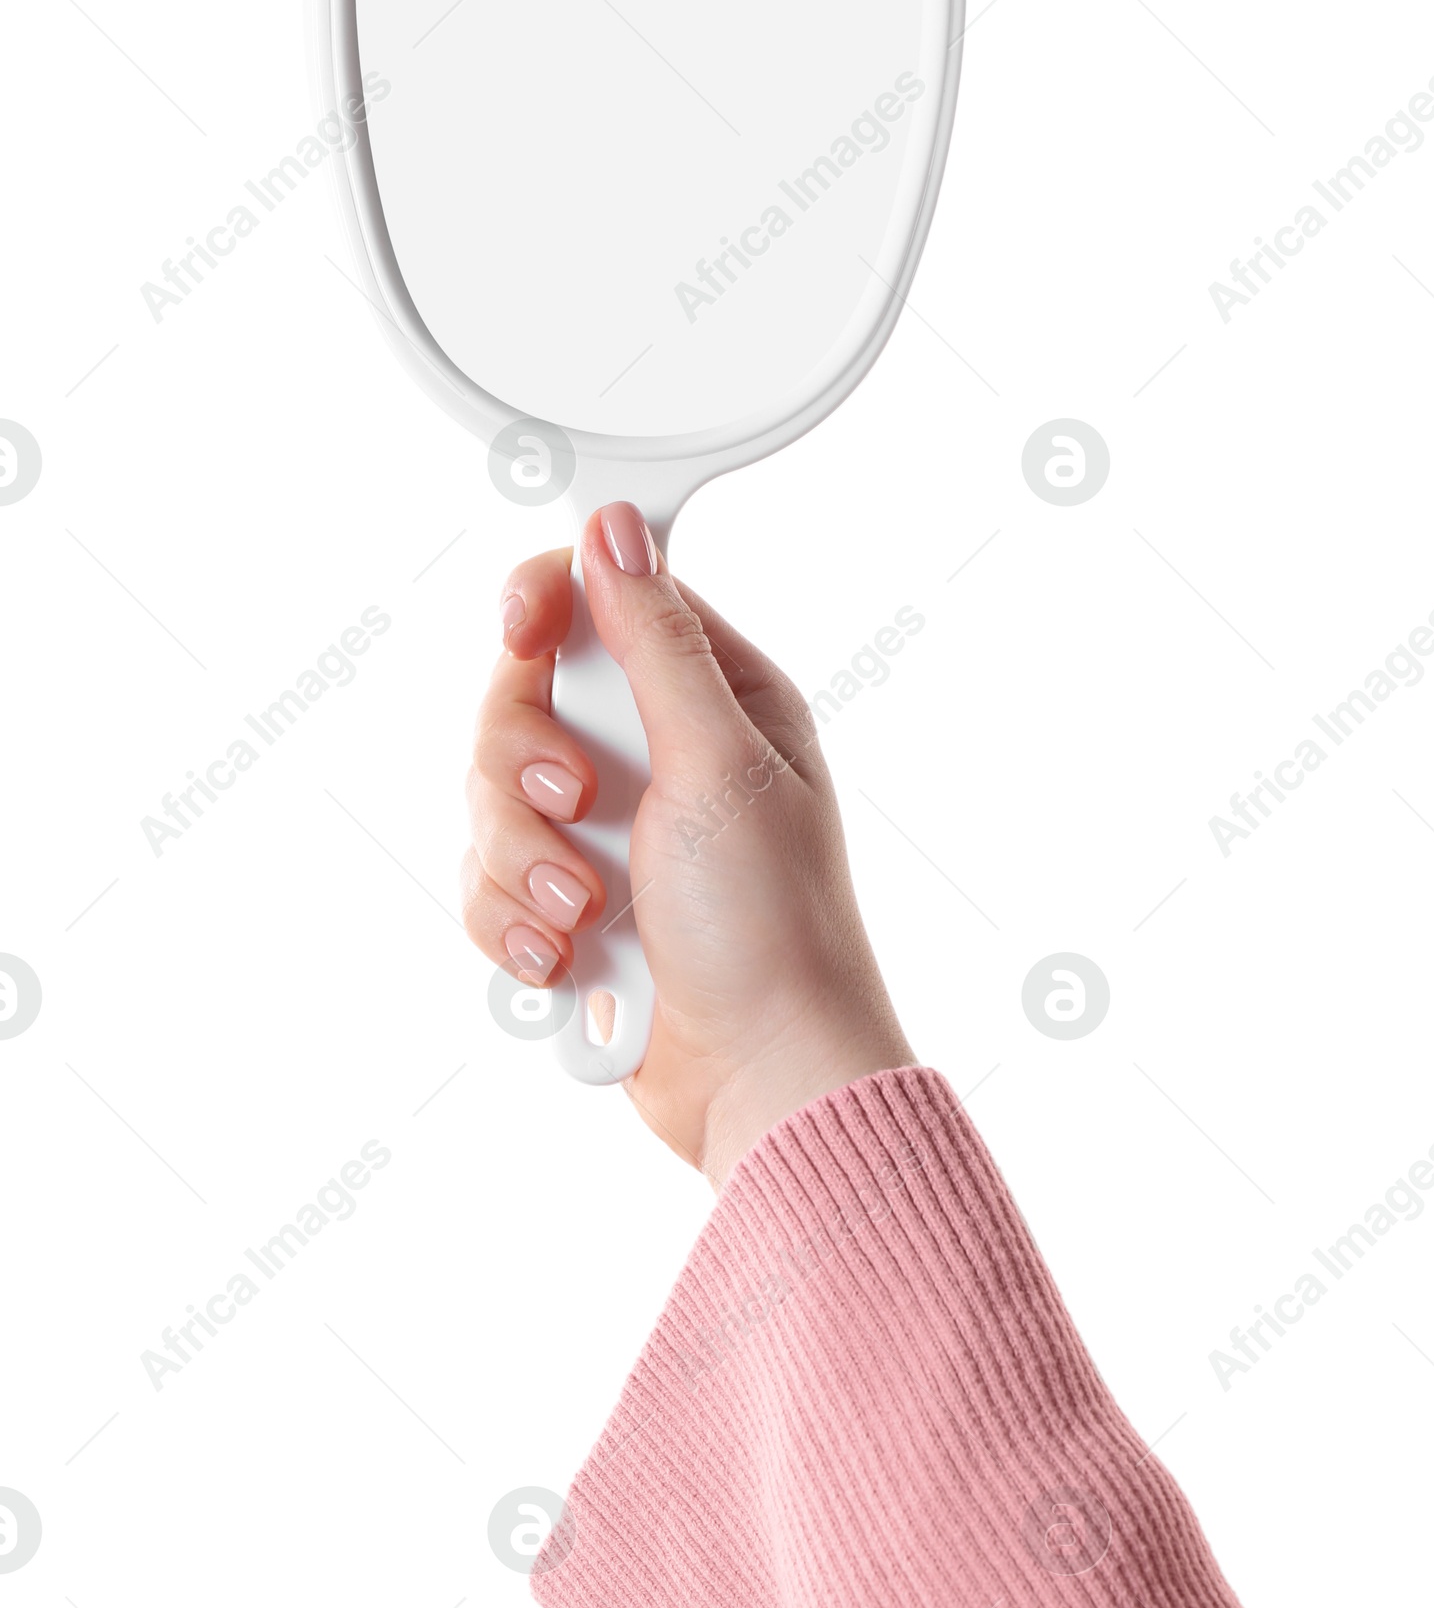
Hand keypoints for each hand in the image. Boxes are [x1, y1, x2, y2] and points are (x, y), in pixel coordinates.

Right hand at [462, 503, 914, 1185]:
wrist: (760, 1078)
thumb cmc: (771, 928)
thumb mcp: (717, 764)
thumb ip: (655, 645)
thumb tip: (614, 529)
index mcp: (712, 700)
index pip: (598, 602)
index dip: (543, 604)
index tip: (520, 632)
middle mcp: (656, 756)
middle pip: (520, 701)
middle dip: (524, 767)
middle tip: (578, 808)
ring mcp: (608, 834)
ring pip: (489, 799)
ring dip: (522, 863)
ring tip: (587, 915)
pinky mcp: (570, 908)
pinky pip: (487, 884)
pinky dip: (513, 925)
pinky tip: (564, 962)